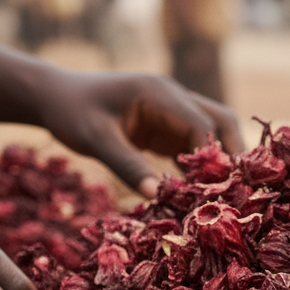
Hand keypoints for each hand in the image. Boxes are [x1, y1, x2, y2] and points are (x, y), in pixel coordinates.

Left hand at [35, 69, 243, 197]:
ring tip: (222, 196)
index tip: (212, 190)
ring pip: (214, 133)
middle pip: (221, 122)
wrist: (55, 98)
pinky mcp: (167, 127)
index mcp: (159, 93)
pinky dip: (201, 168)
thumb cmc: (71, 113)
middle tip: (234, 192)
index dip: (211, 157)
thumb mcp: (96, 140)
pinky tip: (199, 194)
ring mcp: (173, 111)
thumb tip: (156, 195)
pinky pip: (195, 146)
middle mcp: (173, 97)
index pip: (201, 124)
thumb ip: (127, 166)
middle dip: (231, 155)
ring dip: (219, 162)